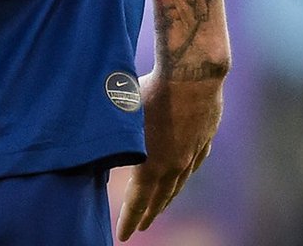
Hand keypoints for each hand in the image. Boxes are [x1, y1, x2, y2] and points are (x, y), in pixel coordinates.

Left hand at [116, 69, 223, 240]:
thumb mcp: (123, 110)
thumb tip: (97, 141)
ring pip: (179, 183)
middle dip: (148, 215)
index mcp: (152, 164)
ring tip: (160, 206)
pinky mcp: (205, 138)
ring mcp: (193, 153)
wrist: (194, 74)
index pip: (138, 202)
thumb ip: (114, 132)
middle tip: (140, 226)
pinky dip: (185, 173)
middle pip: (160, 198)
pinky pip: (194, 163)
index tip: (123, 236)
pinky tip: (183, 173)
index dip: (129, 220)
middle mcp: (175, 165)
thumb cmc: (153, 89)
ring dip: (167, 198)